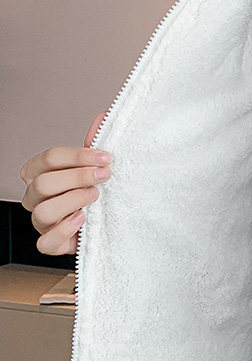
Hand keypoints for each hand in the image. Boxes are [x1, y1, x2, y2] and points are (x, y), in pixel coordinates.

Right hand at [19, 111, 111, 255]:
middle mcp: (35, 197)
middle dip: (78, 177)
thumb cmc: (94, 189)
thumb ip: (96, 143)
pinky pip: (45, 242)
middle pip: (44, 183)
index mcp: (40, 173)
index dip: (78, 156)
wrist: (105, 220)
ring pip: (42, 212)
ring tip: (95, 196)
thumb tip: (104, 117)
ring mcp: (41, 221)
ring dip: (72, 201)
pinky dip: (63, 231)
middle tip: (104, 176)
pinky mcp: (51, 243)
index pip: (48, 158)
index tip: (105, 157)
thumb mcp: (95, 165)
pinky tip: (82, 219)